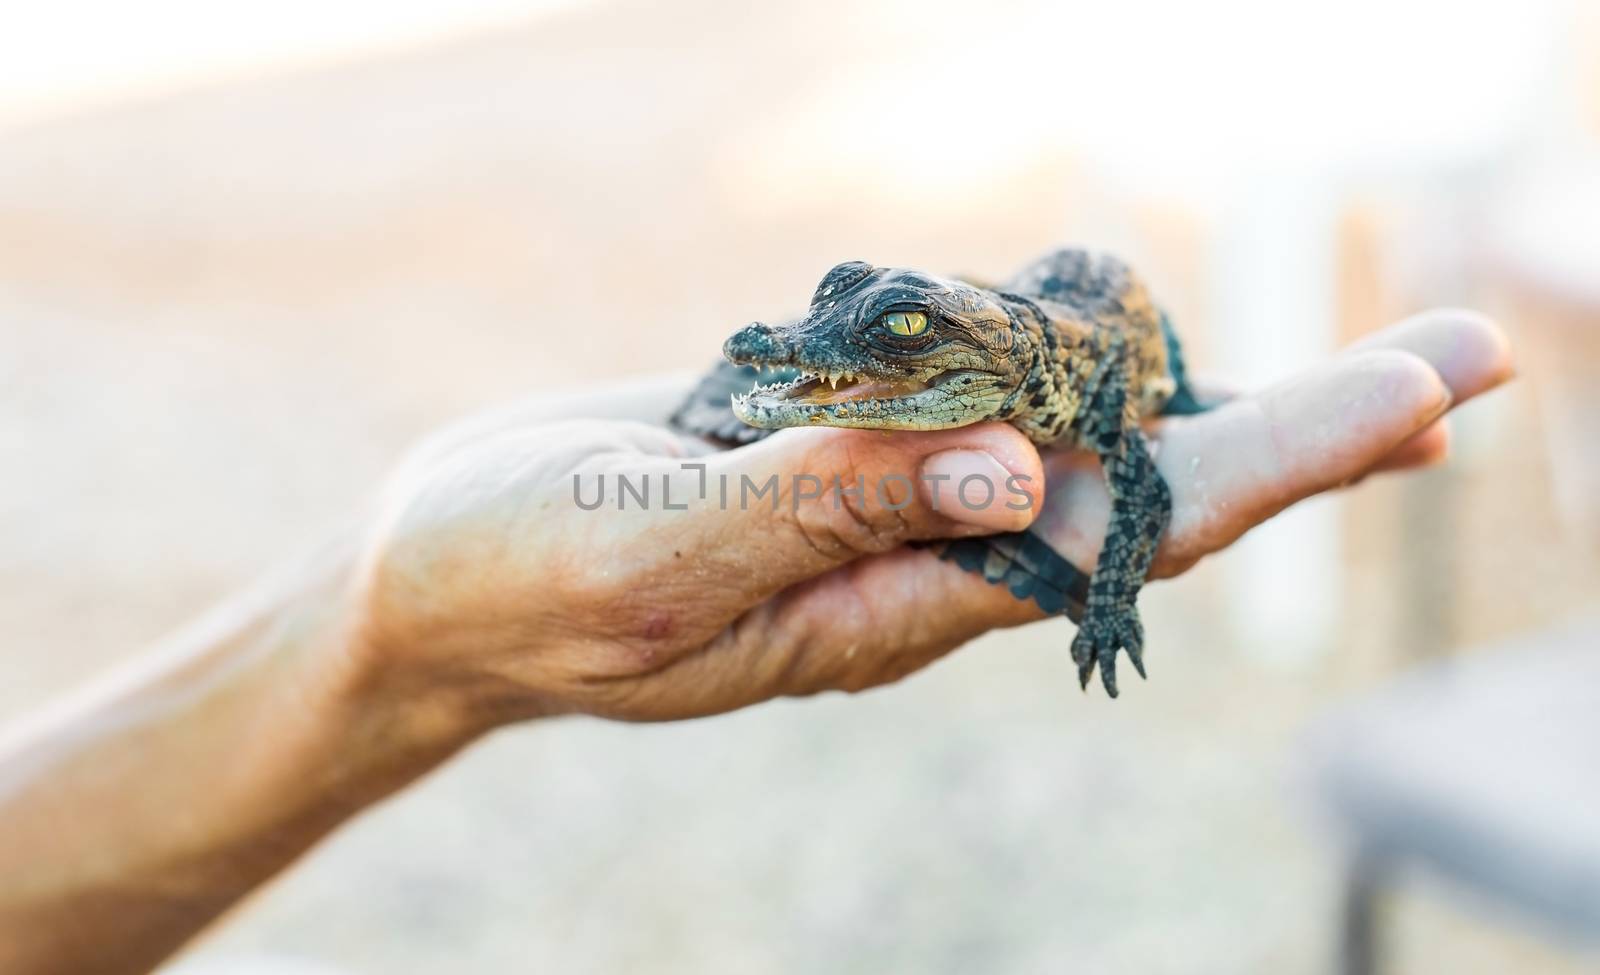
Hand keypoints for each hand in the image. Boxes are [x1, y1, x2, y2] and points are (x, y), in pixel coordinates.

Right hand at [348, 310, 1511, 731]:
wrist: (437, 574)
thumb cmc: (525, 581)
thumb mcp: (664, 558)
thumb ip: (829, 513)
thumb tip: (1016, 476)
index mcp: (894, 603)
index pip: (1126, 536)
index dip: (1279, 465)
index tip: (1421, 402)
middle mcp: (920, 551)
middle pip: (1150, 481)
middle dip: (1312, 422)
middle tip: (1476, 359)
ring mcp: (884, 490)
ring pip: (1067, 417)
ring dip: (1184, 367)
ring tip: (1322, 349)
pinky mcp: (839, 433)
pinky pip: (969, 372)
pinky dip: (1042, 330)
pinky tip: (1109, 312)